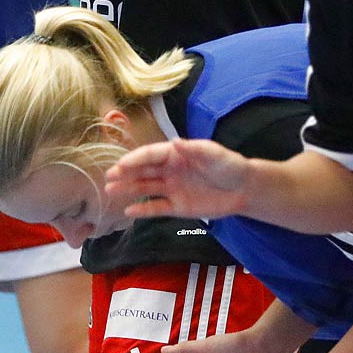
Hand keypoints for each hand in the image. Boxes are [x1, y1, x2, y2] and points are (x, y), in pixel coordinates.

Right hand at [103, 139, 251, 220]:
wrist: (244, 189)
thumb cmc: (229, 165)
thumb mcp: (214, 154)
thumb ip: (194, 149)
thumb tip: (175, 142)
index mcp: (176, 154)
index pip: (151, 155)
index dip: (135, 159)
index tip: (121, 165)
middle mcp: (170, 170)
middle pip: (143, 171)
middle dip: (125, 173)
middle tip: (108, 177)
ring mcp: (172, 189)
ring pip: (145, 188)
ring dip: (128, 189)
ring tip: (110, 191)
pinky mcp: (178, 207)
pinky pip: (157, 208)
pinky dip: (143, 210)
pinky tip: (129, 211)